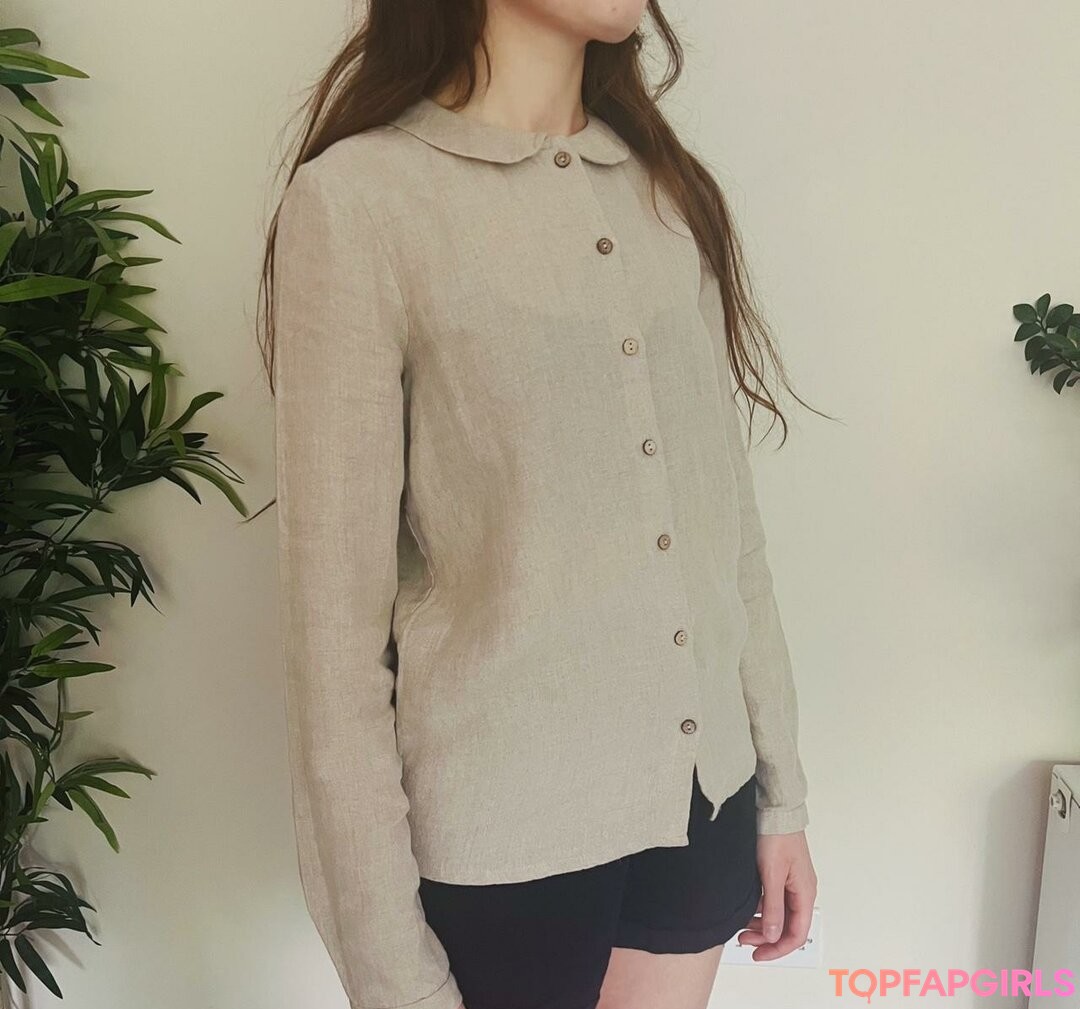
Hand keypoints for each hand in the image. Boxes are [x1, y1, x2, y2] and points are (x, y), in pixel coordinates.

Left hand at [736, 830, 815, 960]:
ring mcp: (792, 883)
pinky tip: (746, 910)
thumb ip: (772, 907)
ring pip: (778, 915)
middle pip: (787, 927)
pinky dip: (760, 909)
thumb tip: (772, 936)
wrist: (775, 810)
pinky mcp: (781, 875)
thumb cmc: (777, 836)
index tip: (758, 955)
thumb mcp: (771, 875)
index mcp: (805, 894)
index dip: (777, 949)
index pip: (796, 934)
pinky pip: (773, 901)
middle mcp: (801, 891)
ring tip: (741, 928)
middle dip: (766, 938)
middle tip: (743, 941)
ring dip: (761, 925)